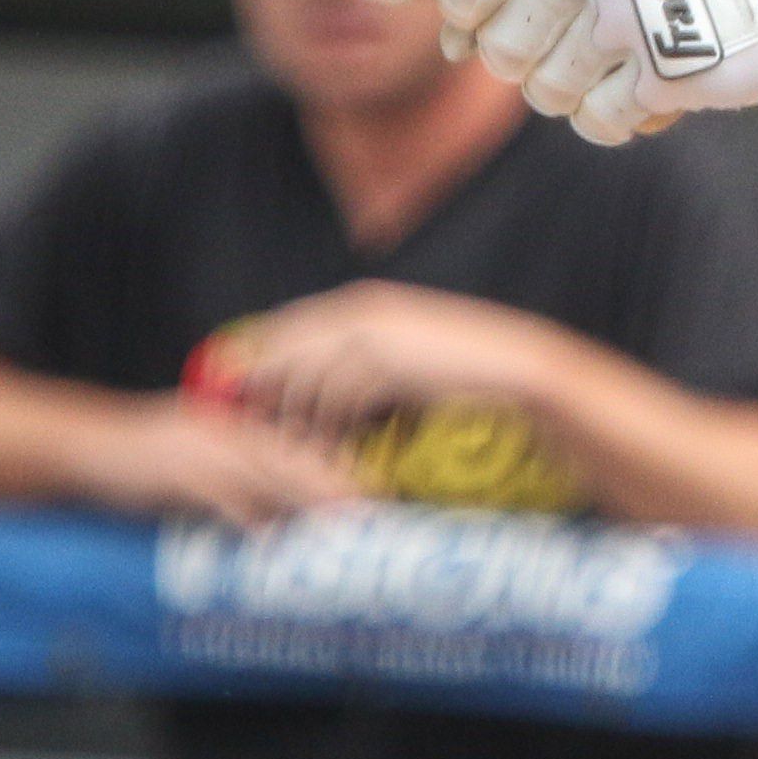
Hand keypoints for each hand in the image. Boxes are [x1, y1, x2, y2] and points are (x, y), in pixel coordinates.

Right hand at [64, 396, 357, 527]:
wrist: (91, 446)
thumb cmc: (149, 457)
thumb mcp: (202, 457)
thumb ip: (242, 480)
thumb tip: (275, 515)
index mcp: (239, 427)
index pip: (298, 444)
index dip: (338, 465)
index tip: (377, 488)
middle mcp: (230, 433)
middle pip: (295, 457)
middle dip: (336, 482)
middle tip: (376, 506)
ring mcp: (206, 451)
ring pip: (268, 473)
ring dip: (306, 497)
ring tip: (342, 519)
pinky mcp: (180, 474)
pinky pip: (222, 496)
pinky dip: (247, 516)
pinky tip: (270, 536)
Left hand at [200, 282, 567, 436]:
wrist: (517, 370)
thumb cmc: (466, 371)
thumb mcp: (408, 358)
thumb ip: (367, 363)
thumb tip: (328, 392)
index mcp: (364, 304)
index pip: (290, 325)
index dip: (262, 357)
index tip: (241, 390)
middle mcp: (361, 312)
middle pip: (287, 349)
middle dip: (265, 387)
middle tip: (250, 427)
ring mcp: (374, 335)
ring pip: (309, 379)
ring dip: (300, 420)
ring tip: (296, 454)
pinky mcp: (387, 364)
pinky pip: (339, 400)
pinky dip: (333, 431)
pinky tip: (334, 454)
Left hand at [438, 0, 757, 143]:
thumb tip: (449, 41)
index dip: (480, 14)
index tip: (514, 13)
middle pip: (505, 51)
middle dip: (530, 57)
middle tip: (574, 42)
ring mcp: (633, 18)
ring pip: (548, 92)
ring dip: (576, 85)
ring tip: (615, 59)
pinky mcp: (676, 71)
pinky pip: (600, 121)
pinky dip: (613, 114)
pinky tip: (643, 84)